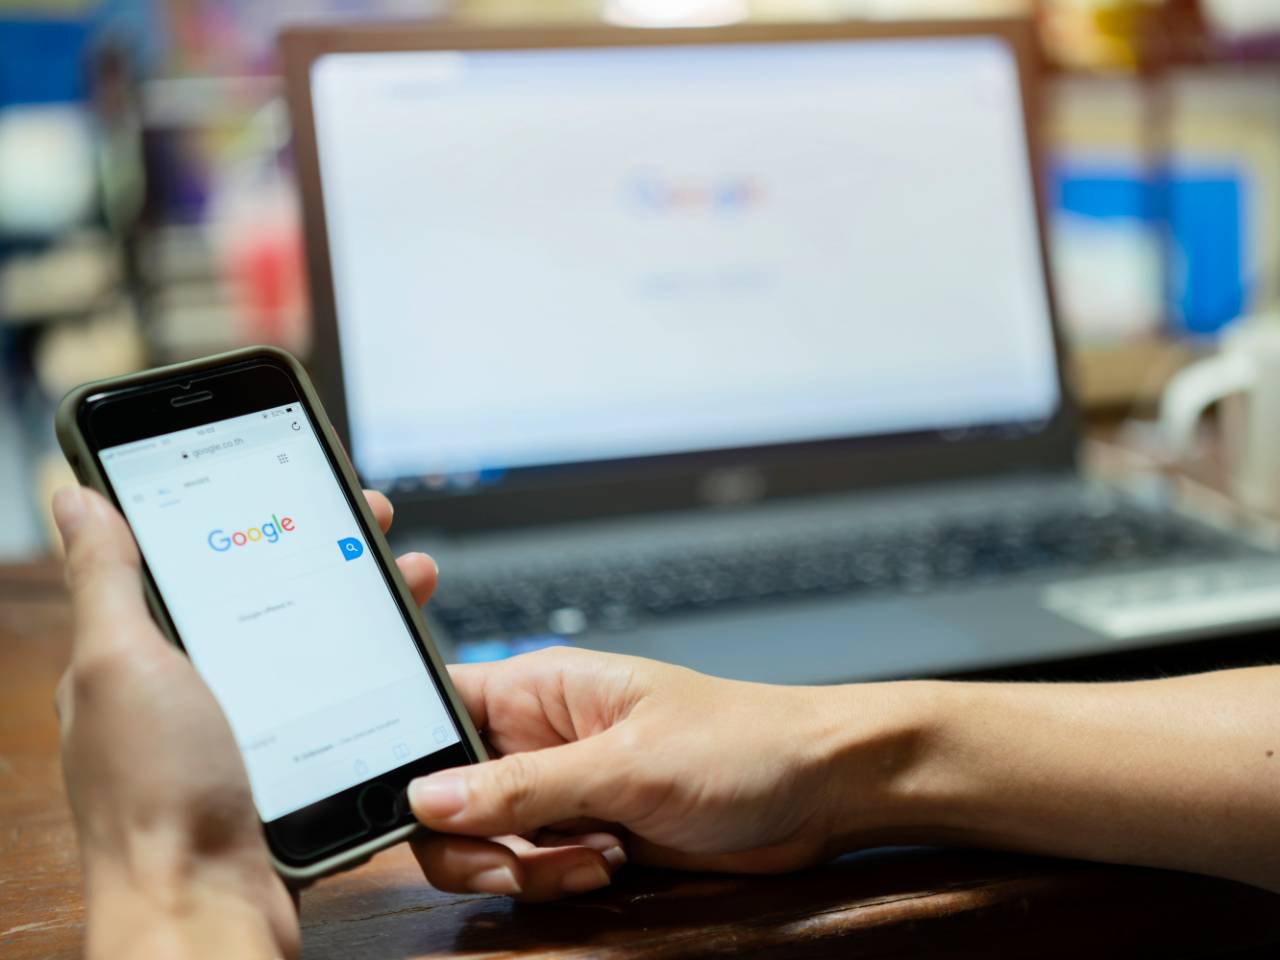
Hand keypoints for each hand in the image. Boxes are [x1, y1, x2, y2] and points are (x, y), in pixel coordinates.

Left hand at [53, 485, 440, 958]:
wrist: (206, 909)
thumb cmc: (155, 796)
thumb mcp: (122, 664)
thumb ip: (109, 580)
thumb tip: (77, 497)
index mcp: (140, 653)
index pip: (199, 553)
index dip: (252, 507)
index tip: (304, 473)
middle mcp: (188, 685)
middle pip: (266, 590)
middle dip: (324, 544)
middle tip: (375, 519)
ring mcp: (241, 725)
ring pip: (309, 638)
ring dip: (360, 600)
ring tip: (407, 576)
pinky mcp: (284, 762)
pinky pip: (332, 694)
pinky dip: (369, 664)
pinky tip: (398, 652)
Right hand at [408, 648, 920, 900]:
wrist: (817, 792)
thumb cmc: (740, 743)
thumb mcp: (626, 765)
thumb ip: (522, 785)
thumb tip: (425, 796)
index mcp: (539, 689)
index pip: (435, 709)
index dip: (407, 752)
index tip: (409, 800)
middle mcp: (539, 737)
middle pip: (446, 795)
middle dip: (471, 838)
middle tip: (516, 854)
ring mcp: (560, 791)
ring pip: (484, 843)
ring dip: (524, 867)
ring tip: (594, 852)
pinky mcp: (585, 834)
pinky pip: (530, 871)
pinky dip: (556, 881)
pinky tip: (611, 863)